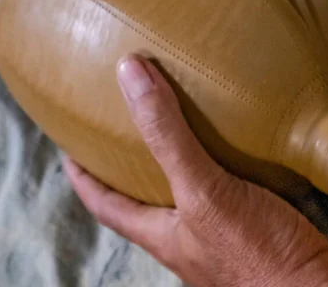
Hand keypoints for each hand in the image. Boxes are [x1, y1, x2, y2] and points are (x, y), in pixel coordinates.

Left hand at [65, 55, 327, 286]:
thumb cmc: (256, 254)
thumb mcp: (203, 192)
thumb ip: (167, 135)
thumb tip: (130, 73)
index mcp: (162, 232)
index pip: (104, 202)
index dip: (82, 174)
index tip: (70, 143)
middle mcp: (186, 230)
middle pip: (144, 191)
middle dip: (131, 156)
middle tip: (126, 115)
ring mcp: (222, 224)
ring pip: (190, 181)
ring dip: (181, 149)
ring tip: (180, 110)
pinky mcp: (256, 213)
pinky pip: (231, 175)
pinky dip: (226, 151)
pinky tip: (237, 129)